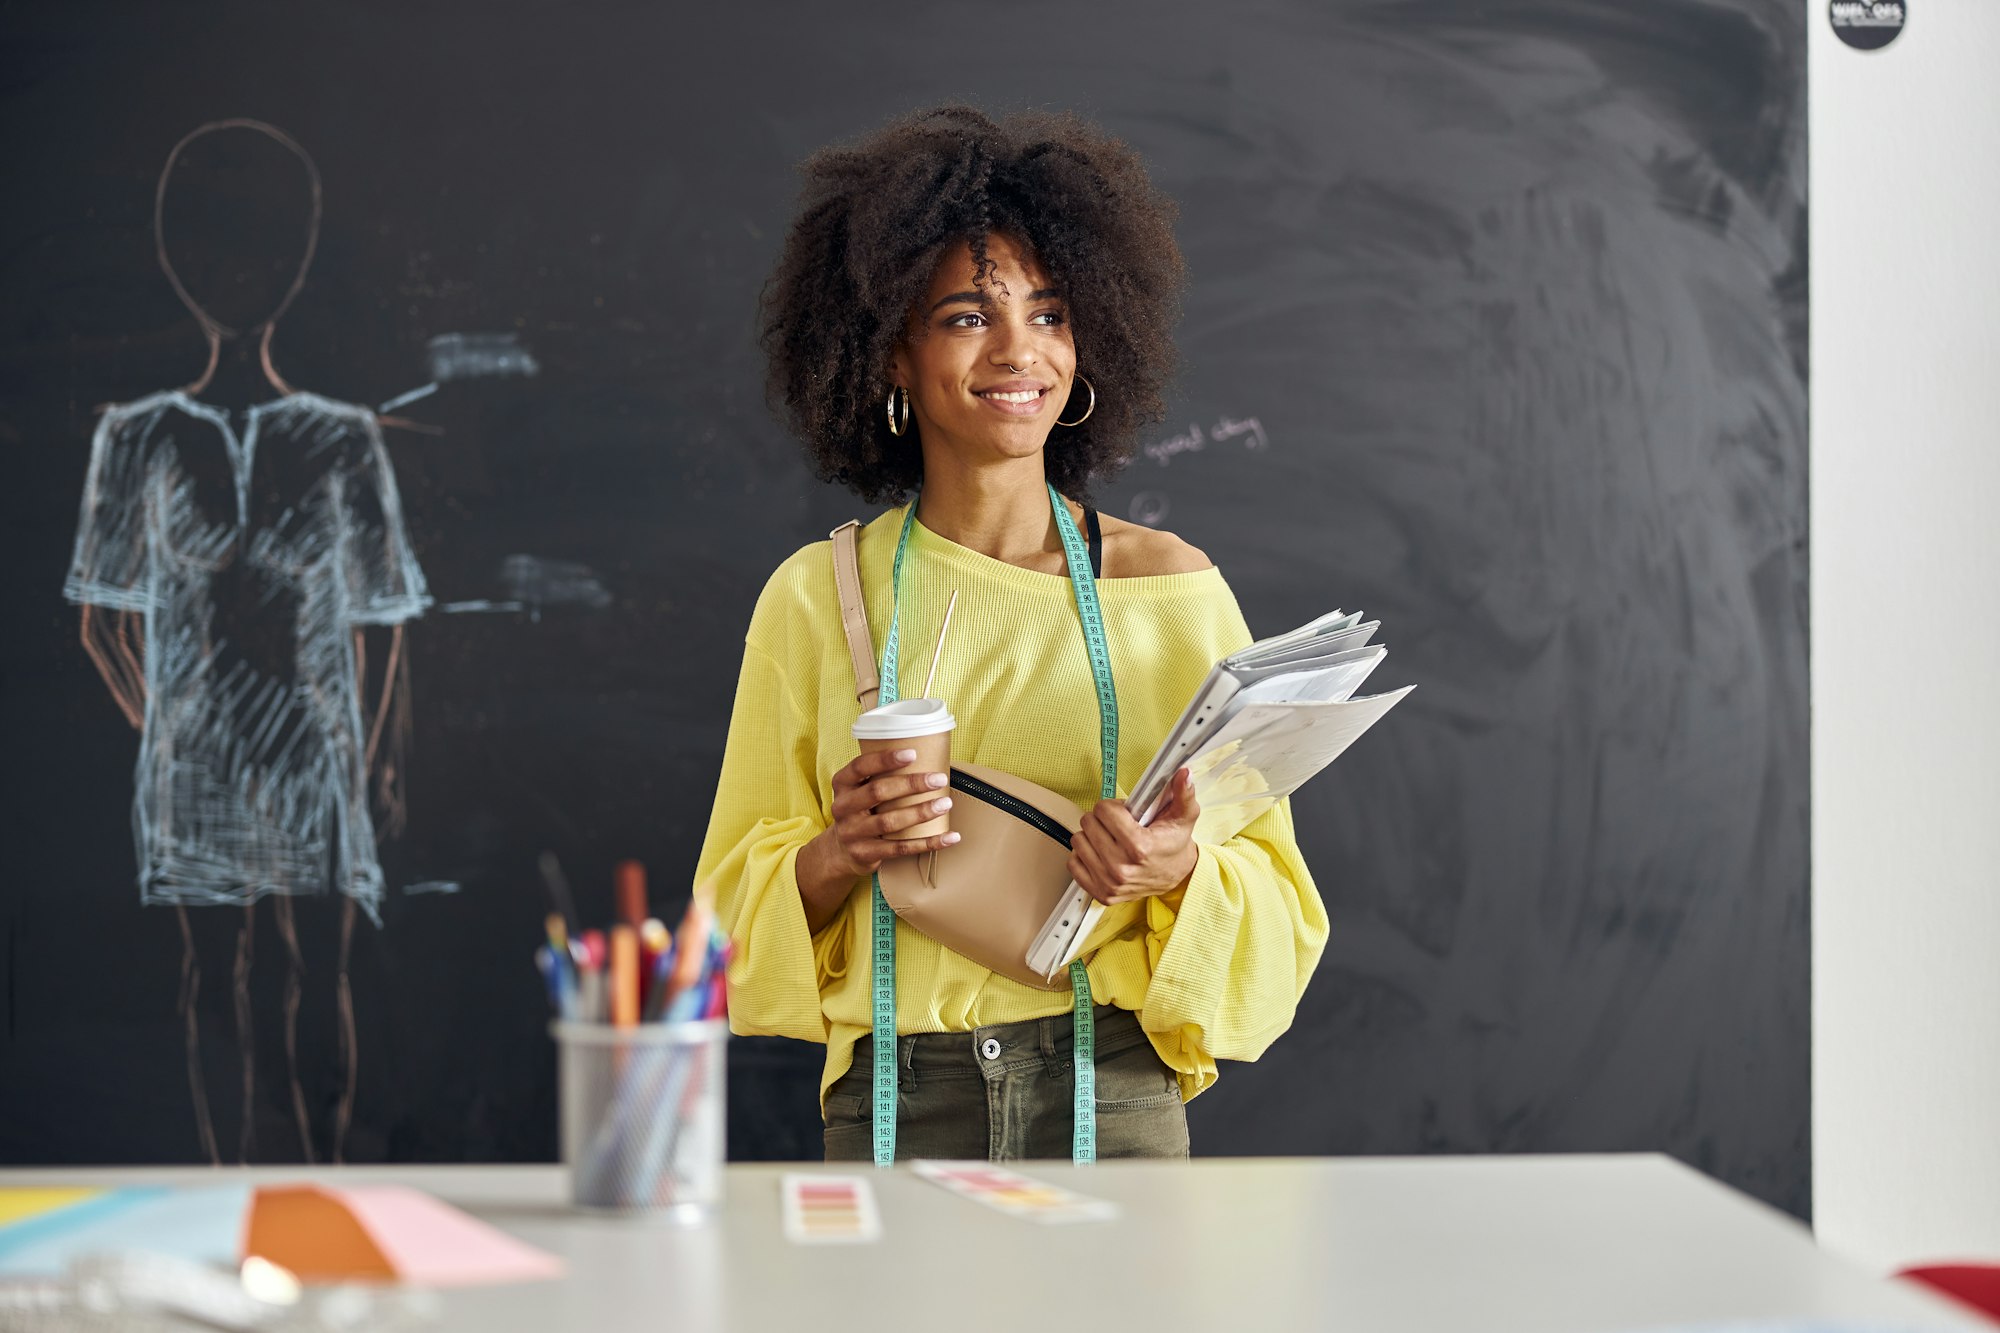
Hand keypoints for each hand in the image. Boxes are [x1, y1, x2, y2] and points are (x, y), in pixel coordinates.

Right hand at [798, 746, 959, 905]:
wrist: (841, 851)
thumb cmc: (861, 811)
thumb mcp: (859, 790)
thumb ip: (880, 776)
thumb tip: (926, 756)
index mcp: (842, 785)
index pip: (860, 767)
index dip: (884, 759)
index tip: (913, 754)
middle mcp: (842, 807)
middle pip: (878, 792)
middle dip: (911, 784)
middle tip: (938, 779)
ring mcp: (852, 833)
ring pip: (890, 822)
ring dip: (921, 812)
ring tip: (945, 804)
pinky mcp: (865, 853)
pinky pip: (901, 848)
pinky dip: (928, 843)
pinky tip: (949, 837)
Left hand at [1069, 767, 1200, 905]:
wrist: (1177, 876)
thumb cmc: (1174, 844)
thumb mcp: (1184, 816)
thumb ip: (1183, 793)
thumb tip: (1183, 773)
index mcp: (1140, 847)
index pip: (1104, 811)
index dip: (1113, 806)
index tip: (1122, 812)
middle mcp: (1122, 868)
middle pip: (1089, 824)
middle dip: (1101, 819)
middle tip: (1116, 825)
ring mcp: (1110, 883)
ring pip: (1078, 841)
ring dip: (1091, 836)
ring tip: (1109, 838)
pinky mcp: (1101, 893)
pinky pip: (1073, 864)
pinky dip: (1084, 855)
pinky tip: (1100, 853)